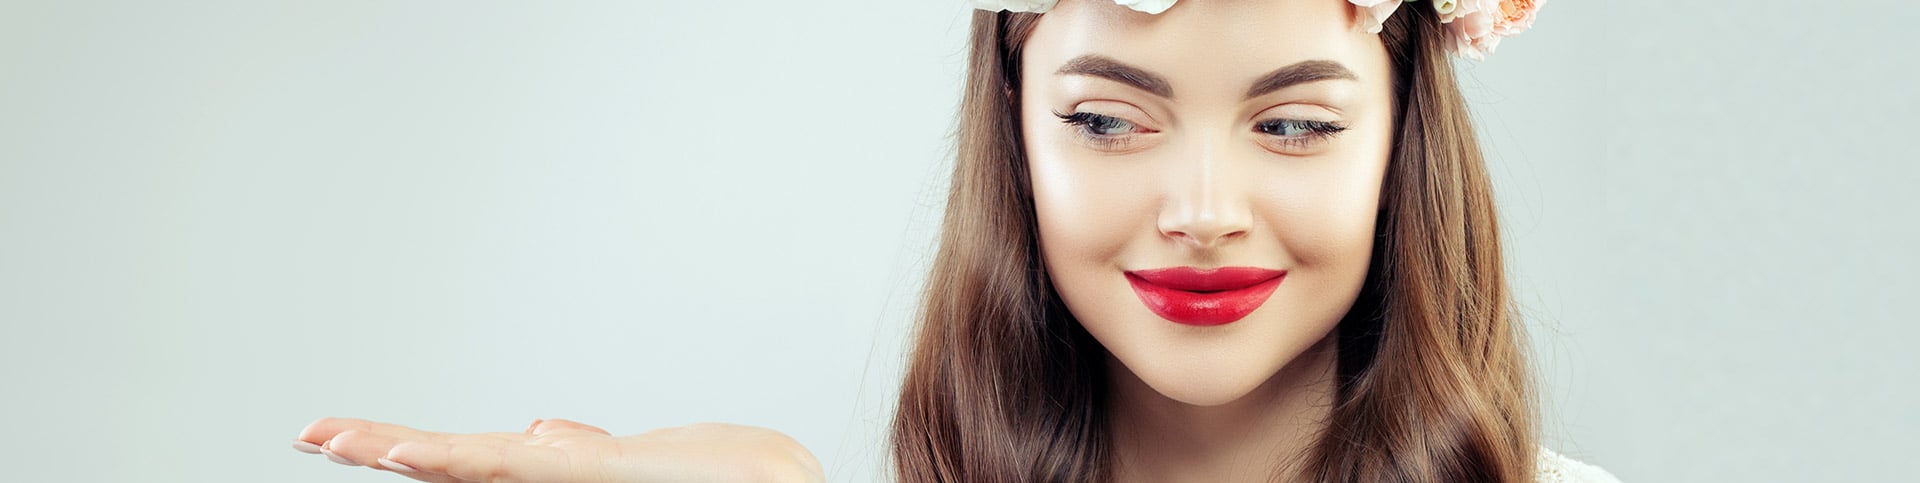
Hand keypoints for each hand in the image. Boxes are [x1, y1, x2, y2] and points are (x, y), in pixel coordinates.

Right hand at [293, 417, 824, 482]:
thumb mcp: (639, 456)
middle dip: (385, 447)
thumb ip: (577, 451)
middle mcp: (565, 480)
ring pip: (479, 465)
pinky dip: (462, 461)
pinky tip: (419, 453)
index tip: (355, 437)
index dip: (413, 449)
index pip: (475, 460)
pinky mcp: (601, 477)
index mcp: (569, 476)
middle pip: (459, 462)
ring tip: (342, 439)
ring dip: (407, 449)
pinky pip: (522, 470)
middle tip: (311, 434)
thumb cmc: (726, 478)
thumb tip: (531, 429)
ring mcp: (581, 481)